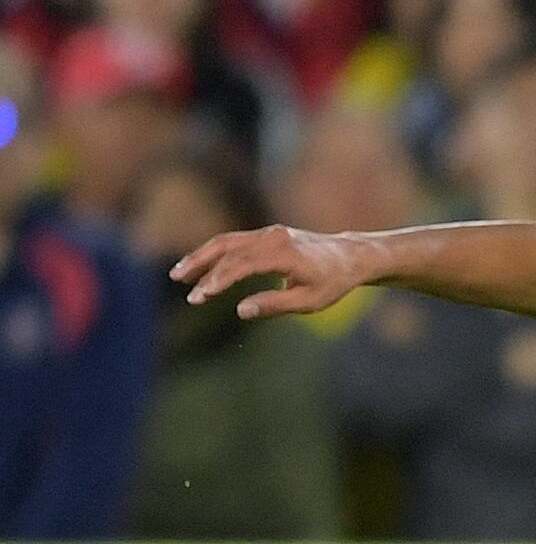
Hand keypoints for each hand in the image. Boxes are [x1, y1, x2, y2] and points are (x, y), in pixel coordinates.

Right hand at [170, 225, 380, 320]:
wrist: (349, 257)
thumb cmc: (331, 282)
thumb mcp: (309, 301)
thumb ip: (275, 304)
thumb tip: (241, 310)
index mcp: (284, 253)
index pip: (241, 265)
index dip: (217, 281)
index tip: (200, 297)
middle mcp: (273, 237)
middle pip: (227, 249)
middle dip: (202, 269)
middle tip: (184, 289)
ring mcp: (268, 233)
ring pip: (226, 242)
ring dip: (200, 257)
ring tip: (179, 274)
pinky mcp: (266, 234)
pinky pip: (234, 241)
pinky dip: (214, 253)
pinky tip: (200, 267)